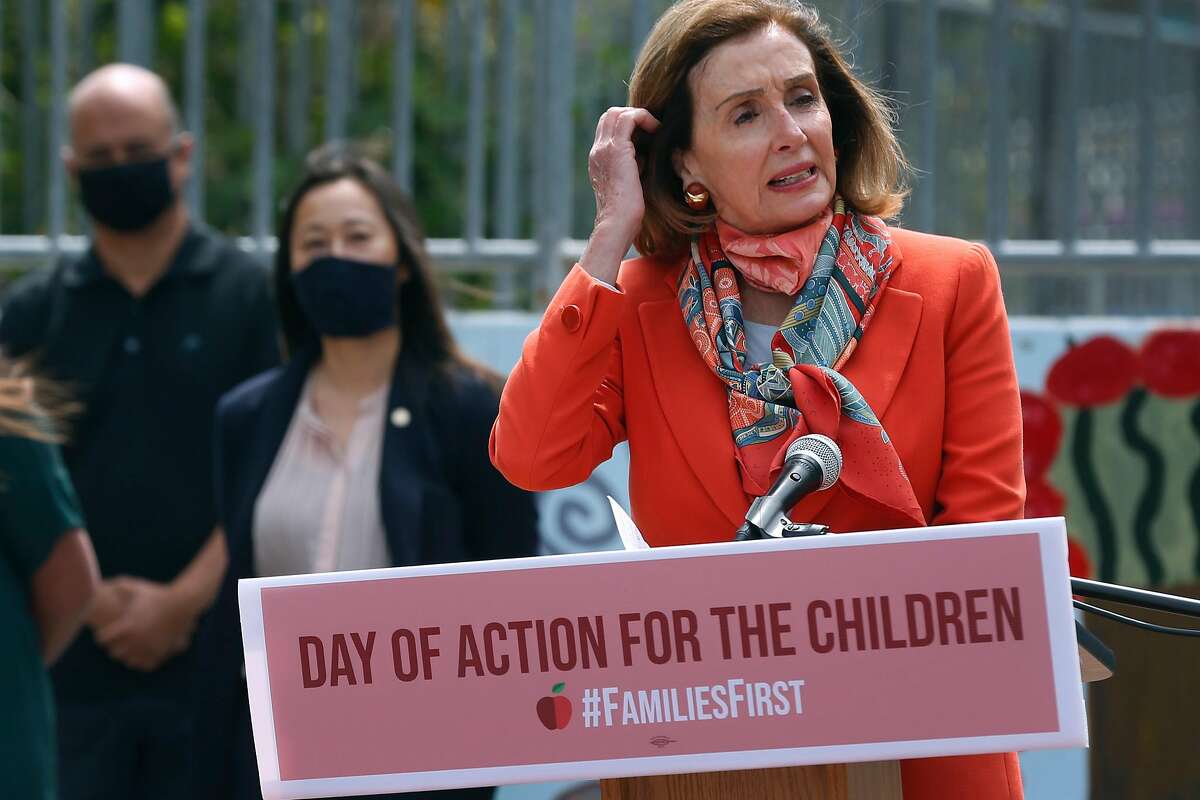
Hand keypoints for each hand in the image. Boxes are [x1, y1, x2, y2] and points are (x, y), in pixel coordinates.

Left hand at [93, 576, 197, 671]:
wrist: (183, 603)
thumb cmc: (160, 594)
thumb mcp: (140, 588)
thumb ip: (123, 586)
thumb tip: (110, 583)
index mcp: (126, 626)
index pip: (102, 639)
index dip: (103, 635)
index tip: (107, 632)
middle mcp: (135, 640)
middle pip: (114, 653)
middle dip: (115, 647)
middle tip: (119, 641)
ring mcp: (148, 647)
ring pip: (130, 662)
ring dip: (129, 656)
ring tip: (132, 648)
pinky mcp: (161, 652)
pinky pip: (147, 665)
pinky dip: (144, 661)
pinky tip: (145, 653)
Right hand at [584, 107, 660, 281]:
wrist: (616, 225)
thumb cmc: (625, 214)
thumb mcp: (628, 185)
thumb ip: (632, 168)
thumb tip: (644, 158)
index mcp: (598, 160)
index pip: (607, 129)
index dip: (627, 125)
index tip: (646, 135)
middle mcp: (597, 151)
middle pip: (609, 116)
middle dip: (632, 116)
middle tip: (652, 128)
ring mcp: (604, 149)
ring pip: (616, 113)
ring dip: (639, 115)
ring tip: (655, 127)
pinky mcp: (617, 149)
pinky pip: (629, 118)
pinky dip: (644, 117)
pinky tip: (657, 129)